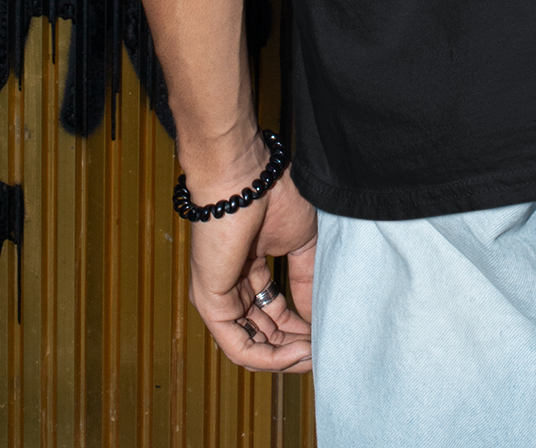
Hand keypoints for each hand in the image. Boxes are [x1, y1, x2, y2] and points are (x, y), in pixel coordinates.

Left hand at [186, 168, 317, 372]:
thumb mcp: (301, 244)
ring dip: (284, 357)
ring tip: (313, 355)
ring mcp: (218, 296)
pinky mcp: (210, 304)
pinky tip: (296, 352)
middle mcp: (231, 286)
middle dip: (294, 347)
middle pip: (263, 332)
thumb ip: (306, 283)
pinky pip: (238, 346)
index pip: (272, 312)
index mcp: (249, 269)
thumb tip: (319, 319)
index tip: (325, 336)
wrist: (245, 178)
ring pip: (250, 346)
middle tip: (322, 352)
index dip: (300, 329)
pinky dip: (269, 357)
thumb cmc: (272, 196)